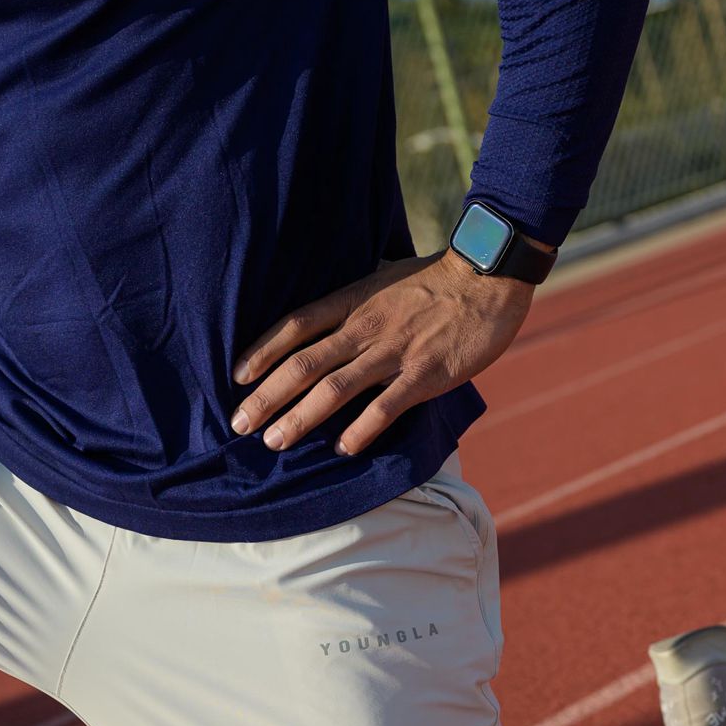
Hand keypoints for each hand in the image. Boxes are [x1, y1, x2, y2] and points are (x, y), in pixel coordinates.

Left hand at [231, 249, 534, 455]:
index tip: (237, 378)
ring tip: (274, 441)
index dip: (262, 352)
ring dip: (300, 418)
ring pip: (335, 388)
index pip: (296, 326)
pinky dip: (361, 429)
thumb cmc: (434, 281)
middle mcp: (365, 328)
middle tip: (239, 424)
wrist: (488, 277)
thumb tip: (326, 316)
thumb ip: (354, 302)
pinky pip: (386, 407)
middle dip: (267, 396)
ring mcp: (394, 352)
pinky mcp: (424, 375)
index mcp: (353, 302)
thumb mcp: (383, 279)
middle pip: (304, 363)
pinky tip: (342, 449)